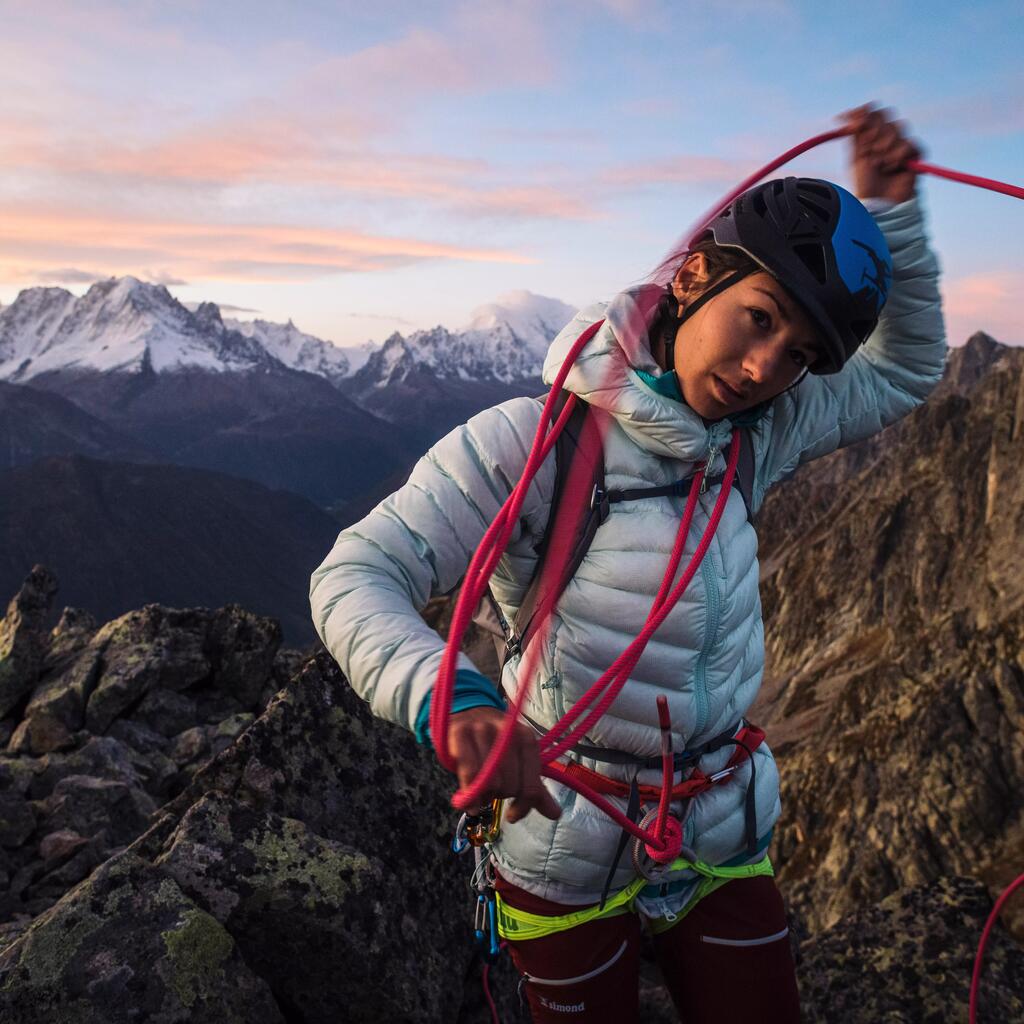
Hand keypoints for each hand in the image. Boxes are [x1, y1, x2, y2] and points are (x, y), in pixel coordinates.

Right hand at [448, 706, 561, 823]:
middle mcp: (507, 731)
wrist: (468, 713)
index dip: (523, 806)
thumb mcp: (519, 761)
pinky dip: (468, 793)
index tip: (513, 815)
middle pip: (510, 786)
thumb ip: (535, 788)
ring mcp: (482, 729)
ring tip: (479, 792)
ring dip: (482, 796)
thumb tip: (555, 814)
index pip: (532, 786)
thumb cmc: (495, 744)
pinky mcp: (460, 732)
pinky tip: (466, 799)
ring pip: (489, 782)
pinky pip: (469, 773)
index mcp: (527, 738)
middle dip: (500, 796)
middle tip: (492, 792)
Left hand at [838, 103, 922, 203]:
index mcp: (871, 135)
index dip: (862, 114)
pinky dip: (897, 156)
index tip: (850, 123)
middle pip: (885, 115)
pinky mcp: (915, 154)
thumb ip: (854, 135)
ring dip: (884, 146)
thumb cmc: (866, 185)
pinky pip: (909, 143)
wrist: (880, 203)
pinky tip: (891, 168)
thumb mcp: (856, 157)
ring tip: (878, 164)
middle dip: (873, 132)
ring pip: (898, 127)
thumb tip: (848, 113)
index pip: (871, 112)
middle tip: (867, 150)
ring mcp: (901, 144)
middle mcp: (887, 137)